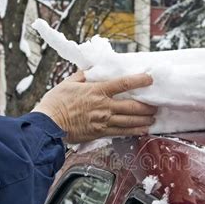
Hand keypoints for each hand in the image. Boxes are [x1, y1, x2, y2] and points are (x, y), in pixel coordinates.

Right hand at [32, 71, 156, 142]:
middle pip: (132, 106)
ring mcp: (103, 121)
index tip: (150, 78)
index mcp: (97, 91)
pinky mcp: (101, 133)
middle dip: (147, 106)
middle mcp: (104, 106)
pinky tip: (142, 130)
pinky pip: (121, 132)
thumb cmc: (56, 103)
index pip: (123, 84)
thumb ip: (82, 76)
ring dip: (144, 120)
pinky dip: (134, 131)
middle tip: (156, 105)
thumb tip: (91, 70)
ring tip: (153, 118)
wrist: (48, 124)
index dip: (139, 80)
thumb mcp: (68, 83)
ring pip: (130, 121)